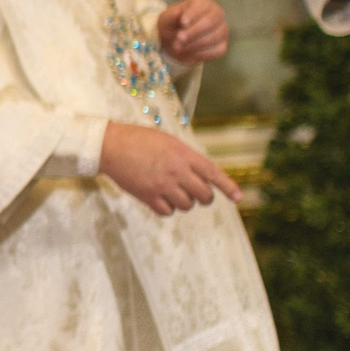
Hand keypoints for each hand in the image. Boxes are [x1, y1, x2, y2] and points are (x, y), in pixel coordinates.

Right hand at [99, 121, 238, 215]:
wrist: (110, 146)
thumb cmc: (139, 139)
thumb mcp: (168, 141)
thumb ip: (186, 157)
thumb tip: (200, 174)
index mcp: (184, 155)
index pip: (213, 174)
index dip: (228, 187)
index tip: (238, 198)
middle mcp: (177, 172)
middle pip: (204, 195)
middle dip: (204, 197)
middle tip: (197, 193)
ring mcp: (163, 185)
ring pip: (187, 205)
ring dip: (185, 202)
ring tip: (175, 192)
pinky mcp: (148, 196)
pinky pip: (168, 211)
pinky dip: (168, 208)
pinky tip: (162, 198)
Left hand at [156, 0, 228, 64]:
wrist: (174, 40)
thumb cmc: (172, 24)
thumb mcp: (167, 18)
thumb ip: (172, 16)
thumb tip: (180, 16)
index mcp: (203, 2)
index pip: (202, 6)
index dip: (193, 14)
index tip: (183, 23)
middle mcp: (217, 13)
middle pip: (210, 21)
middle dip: (193, 32)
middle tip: (178, 39)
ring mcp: (222, 29)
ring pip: (214, 37)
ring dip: (194, 44)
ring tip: (178, 48)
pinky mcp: (222, 45)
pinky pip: (217, 50)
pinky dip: (201, 54)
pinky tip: (188, 53)